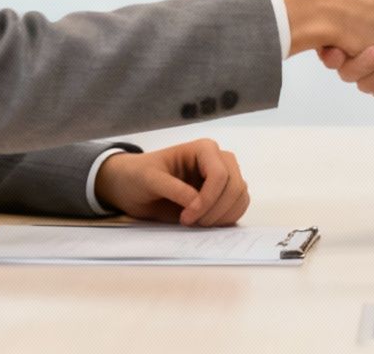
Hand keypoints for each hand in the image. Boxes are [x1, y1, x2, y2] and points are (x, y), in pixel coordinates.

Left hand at [94, 139, 248, 225]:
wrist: (134, 186)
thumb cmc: (140, 176)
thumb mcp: (149, 179)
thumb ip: (173, 189)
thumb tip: (196, 203)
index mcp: (203, 149)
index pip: (219, 174)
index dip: (208, 199)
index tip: (186, 218)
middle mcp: (219, 160)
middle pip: (235, 186)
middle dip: (215, 210)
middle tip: (191, 223)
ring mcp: (224, 177)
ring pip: (240, 197)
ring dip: (223, 216)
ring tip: (197, 224)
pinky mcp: (223, 194)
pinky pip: (238, 207)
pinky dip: (226, 219)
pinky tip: (206, 223)